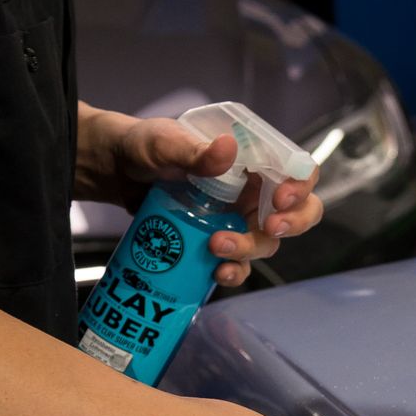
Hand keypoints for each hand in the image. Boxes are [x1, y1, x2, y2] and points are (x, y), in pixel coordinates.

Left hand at [76, 103, 323, 285]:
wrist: (114, 173)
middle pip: (299, 211)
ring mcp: (239, 218)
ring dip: (250, 248)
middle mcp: (255, 190)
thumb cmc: (143, 146)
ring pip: (267, 241)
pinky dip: (234, 271)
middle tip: (270, 227)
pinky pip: (239, 263)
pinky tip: (218, 273)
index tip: (282, 197)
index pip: (297, 169)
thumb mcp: (163, 142)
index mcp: (253, 158)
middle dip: (293, 223)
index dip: (301, 186)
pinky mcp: (220, 241)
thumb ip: (193, 149)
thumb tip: (227, 150)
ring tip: (217, 247)